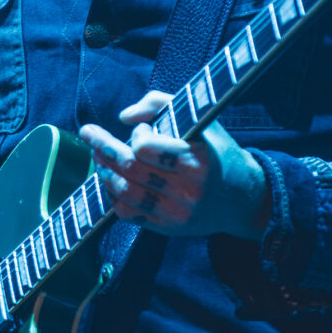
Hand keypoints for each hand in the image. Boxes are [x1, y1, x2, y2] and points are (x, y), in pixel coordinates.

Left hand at [79, 90, 271, 239]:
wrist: (242, 199)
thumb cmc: (217, 152)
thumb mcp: (200, 120)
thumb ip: (161, 104)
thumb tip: (124, 116)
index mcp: (198, 160)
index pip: (146, 147)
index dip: (136, 135)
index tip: (141, 130)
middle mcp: (188, 190)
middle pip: (129, 168)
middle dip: (103, 147)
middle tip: (90, 134)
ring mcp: (176, 213)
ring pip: (124, 192)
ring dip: (104, 171)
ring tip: (98, 156)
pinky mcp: (168, 228)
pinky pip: (128, 213)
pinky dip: (112, 195)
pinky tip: (110, 180)